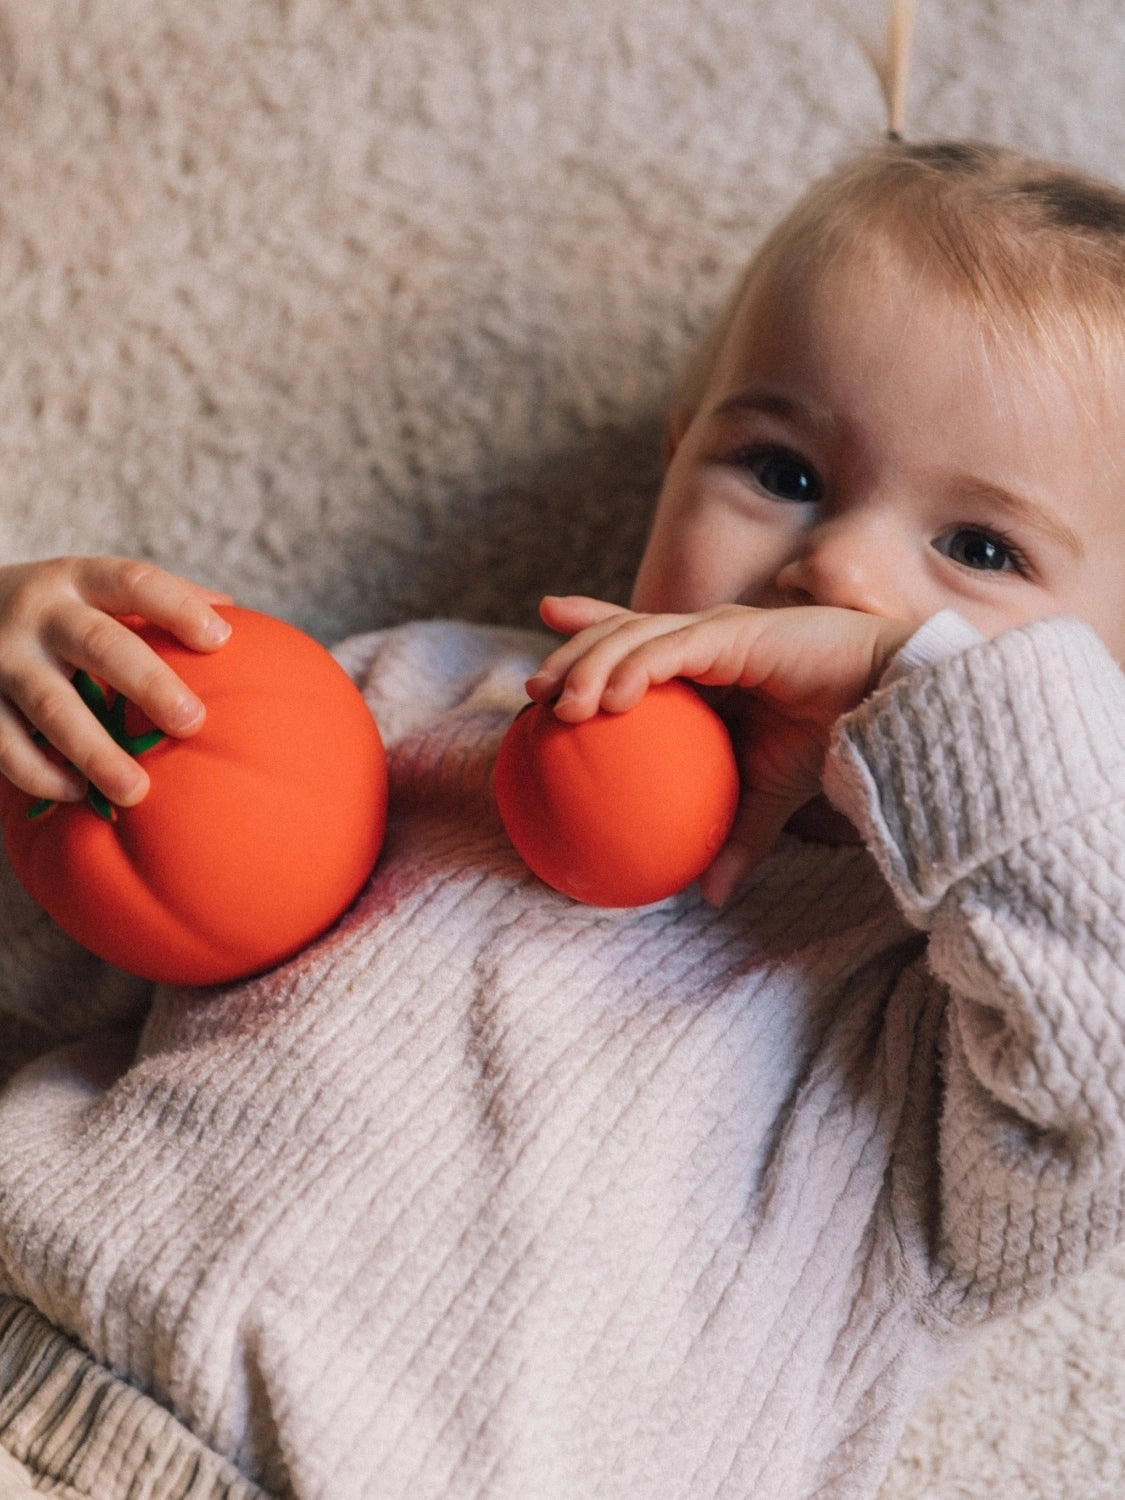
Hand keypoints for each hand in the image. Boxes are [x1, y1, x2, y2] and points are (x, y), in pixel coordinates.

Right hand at [0, 557, 232, 806]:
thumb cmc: (54, 609)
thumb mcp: (89, 587)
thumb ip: (151, 598)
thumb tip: (230, 610)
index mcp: (78, 580)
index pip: (134, 583)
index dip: (178, 608)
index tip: (220, 641)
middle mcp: (39, 614)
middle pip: (100, 645)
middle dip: (149, 684)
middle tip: (192, 723)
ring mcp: (3, 658)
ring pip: (53, 706)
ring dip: (95, 752)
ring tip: (137, 790)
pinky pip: (7, 744)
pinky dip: (42, 773)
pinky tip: (78, 792)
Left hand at [527, 595, 912, 901]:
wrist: (889, 709)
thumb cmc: (830, 737)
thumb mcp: (766, 795)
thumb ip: (735, 836)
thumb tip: (710, 895)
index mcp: (706, 663)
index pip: (634, 642)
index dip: (588, 636)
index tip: (543, 660)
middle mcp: (706, 638)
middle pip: (622, 633)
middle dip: (574, 651)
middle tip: (533, 688)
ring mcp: (720, 630)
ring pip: (636, 635)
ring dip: (590, 664)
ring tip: (555, 703)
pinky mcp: (740, 633)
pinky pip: (674, 649)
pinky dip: (637, 668)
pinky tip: (609, 697)